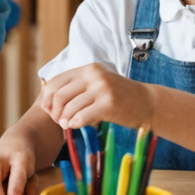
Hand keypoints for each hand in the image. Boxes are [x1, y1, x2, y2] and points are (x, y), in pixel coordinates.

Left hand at [39, 63, 154, 131]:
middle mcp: (94, 75)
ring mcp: (102, 88)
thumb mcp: (97, 85)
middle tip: (57, 120)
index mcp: (88, 69)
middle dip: (54, 110)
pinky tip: (76, 126)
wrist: (148, 103)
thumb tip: (45, 92)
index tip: (48, 110)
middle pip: (59, 94)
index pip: (56, 81)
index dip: (47, 98)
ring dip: (64, 119)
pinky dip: (75, 123)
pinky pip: (82, 116)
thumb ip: (76, 87)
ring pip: (70, 106)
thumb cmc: (119, 97)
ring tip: (66, 125)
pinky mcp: (109, 103)